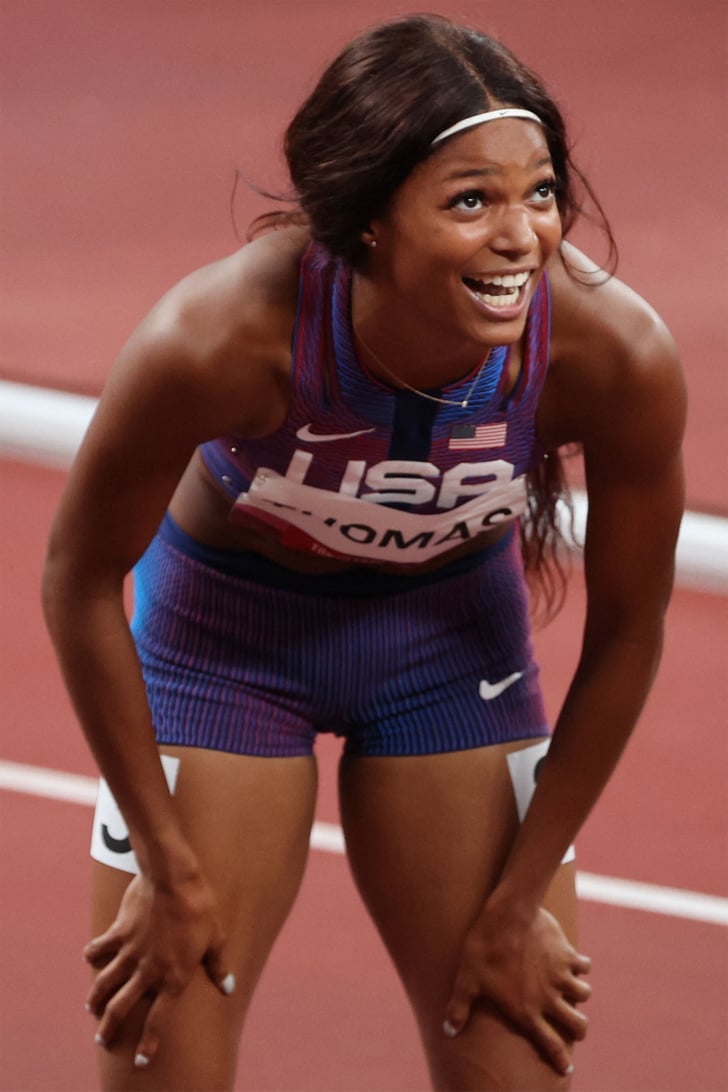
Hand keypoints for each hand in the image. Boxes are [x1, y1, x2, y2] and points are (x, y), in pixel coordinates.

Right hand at [84, 870, 233, 1066]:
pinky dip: (93, 954)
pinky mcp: (119, 933)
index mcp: (173, 977)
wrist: (173, 881)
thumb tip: (228, 986)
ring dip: (96, 998)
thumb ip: (217, 966)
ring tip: (91, 1008)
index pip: (159, 1019)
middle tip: (102, 1040)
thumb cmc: (200, 908)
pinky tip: (89, 957)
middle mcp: (148, 971)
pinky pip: (101, 948)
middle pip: (122, 1008)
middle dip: (110, 1027)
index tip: (141, 1061)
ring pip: (106, 984)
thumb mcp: (216, 938)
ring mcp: (130, 953)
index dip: (149, 1042)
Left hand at [443, 904, 590, 1075]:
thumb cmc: (484, 948)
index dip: (560, 1060)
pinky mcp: (567, 954)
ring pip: (584, 995)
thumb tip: (449, 1032)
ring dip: (579, 994)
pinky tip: (573, 962)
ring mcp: (560, 976)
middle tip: (572, 1024)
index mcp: (526, 1010)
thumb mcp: (467, 979)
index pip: (550, 1044)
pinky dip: (581, 966)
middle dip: (578, 1029)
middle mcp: (548, 998)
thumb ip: (459, 1008)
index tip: (566, 1068)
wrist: (508, 915)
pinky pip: (584, 965)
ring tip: (569, 989)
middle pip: (579, 1026)